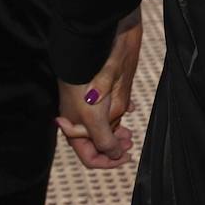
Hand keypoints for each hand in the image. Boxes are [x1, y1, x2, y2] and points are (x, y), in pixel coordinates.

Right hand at [55, 10, 143, 169]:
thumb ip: (103, 139)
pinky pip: (109, 106)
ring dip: (117, 131)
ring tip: (130, 133)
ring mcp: (90, 102)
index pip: (89, 156)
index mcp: (74, 126)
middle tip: (130, 142)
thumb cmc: (87, 80)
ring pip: (105, 125)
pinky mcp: (101, 87)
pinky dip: (119, 111)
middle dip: (114, 147)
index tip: (127, 157)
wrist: (93, 42)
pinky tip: (129, 107)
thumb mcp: (93, 116)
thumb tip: (116, 155)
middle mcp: (80, 117)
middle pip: (97, 142)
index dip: (107, 161)